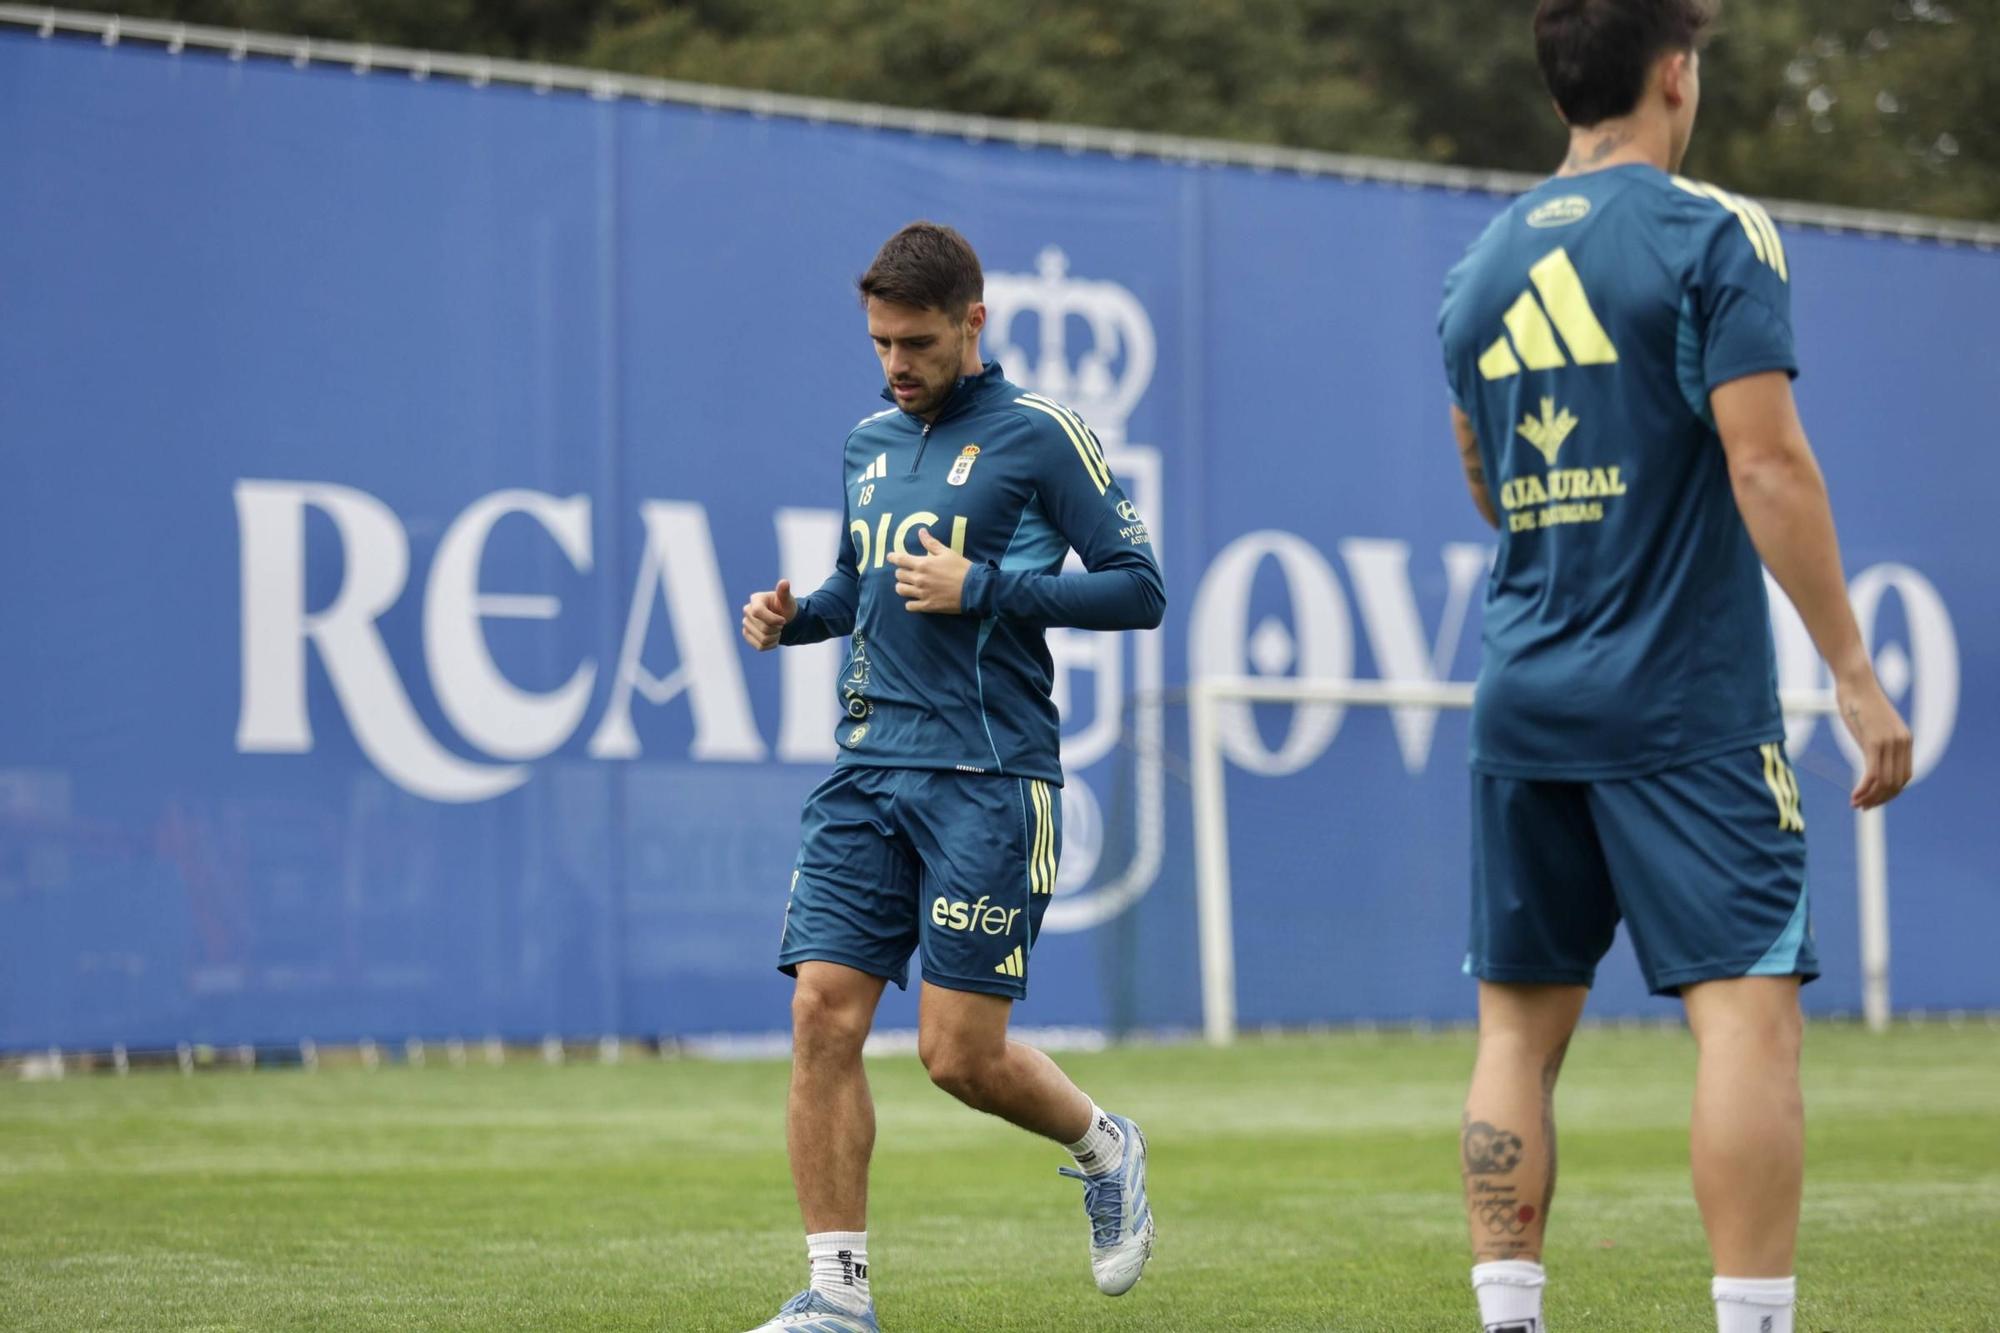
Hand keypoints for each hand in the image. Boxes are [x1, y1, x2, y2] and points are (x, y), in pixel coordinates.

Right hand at [741, 579, 796, 650]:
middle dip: (776, 629)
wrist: (783, 619)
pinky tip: (773, 637)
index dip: (772, 619)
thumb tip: (784, 582)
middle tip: (781, 624)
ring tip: (777, 630)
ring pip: (762, 639)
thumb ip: (784, 592)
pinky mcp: (747, 635)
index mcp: (756, 600)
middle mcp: (747, 611)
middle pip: (763, 628)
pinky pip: (760, 646)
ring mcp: (746, 624)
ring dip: (775, 637)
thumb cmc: (785, 607)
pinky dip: (771, 644)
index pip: (757, 612)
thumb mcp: (787, 600)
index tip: (783, 621)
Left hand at [887, 528, 970, 613]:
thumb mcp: (946, 552)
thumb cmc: (961, 568)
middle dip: (901, 572)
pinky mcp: (927, 606)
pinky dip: (910, 602)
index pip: (900, 560)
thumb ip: (931, 543)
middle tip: (907, 572)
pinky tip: (915, 600)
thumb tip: (921, 531)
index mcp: (922, 564)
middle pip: (899, 575)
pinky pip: (909, 606)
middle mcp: (919, 579)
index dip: (893, 557)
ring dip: (903, 586)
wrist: (973, 589)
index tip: (890, 557)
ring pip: (900, 590)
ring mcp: (922, 593)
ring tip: (908, 586)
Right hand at [1836, 671, 1911, 808]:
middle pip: (1896, 783)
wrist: (1855, 681)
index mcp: (1905, 740)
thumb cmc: (1859, 700)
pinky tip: (1854, 796)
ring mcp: (1889, 743)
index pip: (1903, 777)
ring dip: (1870, 798)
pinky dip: (1864, 789)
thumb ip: (1876, 742)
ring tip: (1856, 804)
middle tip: (1862, 807)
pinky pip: (1872, 774)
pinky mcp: (1874, 742)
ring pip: (1885, 782)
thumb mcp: (1872, 725)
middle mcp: (1901, 743)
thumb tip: (1871, 756)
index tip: (1873, 800)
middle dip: (1880, 799)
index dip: (1890, 793)